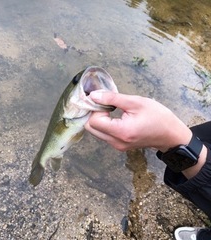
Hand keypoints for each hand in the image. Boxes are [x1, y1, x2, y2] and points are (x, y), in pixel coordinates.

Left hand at [85, 91, 206, 178]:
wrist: (170, 134)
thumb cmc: (158, 116)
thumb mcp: (136, 102)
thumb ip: (112, 98)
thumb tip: (93, 96)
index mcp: (121, 131)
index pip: (93, 121)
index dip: (95, 108)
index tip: (103, 100)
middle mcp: (116, 142)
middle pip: (90, 128)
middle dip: (93, 113)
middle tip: (104, 103)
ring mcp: (117, 146)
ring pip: (95, 131)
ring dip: (98, 118)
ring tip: (109, 108)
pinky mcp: (118, 145)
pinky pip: (103, 134)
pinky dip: (103, 124)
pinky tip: (112, 116)